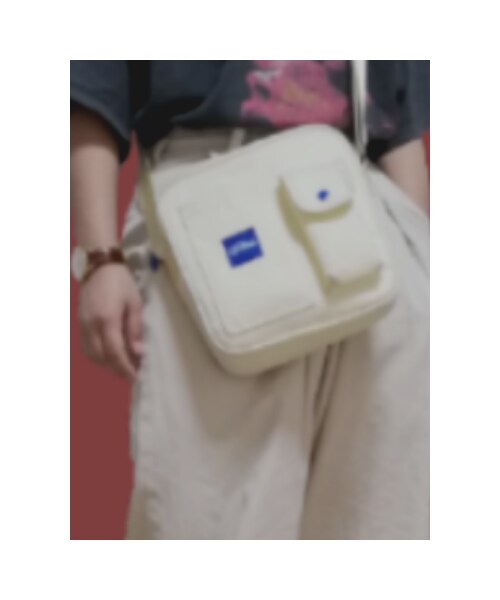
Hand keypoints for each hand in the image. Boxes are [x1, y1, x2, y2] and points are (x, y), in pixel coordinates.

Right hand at [78, 263, 142, 380]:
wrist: (99, 265)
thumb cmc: (121, 282)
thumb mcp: (135, 304)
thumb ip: (134, 329)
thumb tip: (137, 353)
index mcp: (107, 320)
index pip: (115, 353)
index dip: (125, 368)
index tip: (135, 378)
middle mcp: (91, 326)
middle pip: (101, 357)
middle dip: (116, 369)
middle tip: (131, 374)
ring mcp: (82, 325)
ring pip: (91, 355)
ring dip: (106, 365)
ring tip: (122, 366)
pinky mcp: (79, 323)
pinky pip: (86, 347)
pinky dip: (97, 356)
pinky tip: (108, 356)